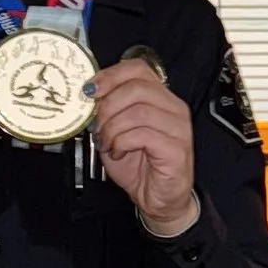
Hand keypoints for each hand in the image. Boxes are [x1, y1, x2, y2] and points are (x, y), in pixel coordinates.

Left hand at [92, 57, 198, 238]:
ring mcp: (178, 129)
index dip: (110, 75)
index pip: (138, 69)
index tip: (90, 90)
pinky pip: (143, 135)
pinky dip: (122, 143)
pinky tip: (118, 152)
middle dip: (107, 106)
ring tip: (108, 143)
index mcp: (161, 98)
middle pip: (136, 88)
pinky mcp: (176, 149)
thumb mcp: (116, 132)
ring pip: (138, 112)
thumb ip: (108, 111)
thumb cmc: (140, 165)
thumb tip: (89, 96)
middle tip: (98, 126)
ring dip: (113, 128)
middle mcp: (174, 109)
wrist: (158, 198)